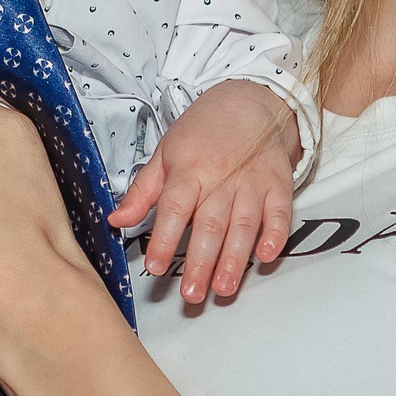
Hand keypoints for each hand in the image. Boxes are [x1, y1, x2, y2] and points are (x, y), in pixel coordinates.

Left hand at [110, 80, 299, 304]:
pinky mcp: (278, 186)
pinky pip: (279, 213)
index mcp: (190, 169)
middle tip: (192, 293)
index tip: (156, 266)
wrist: (251, 102)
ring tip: (223, 288)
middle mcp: (222, 178)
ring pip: (243, 225)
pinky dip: (275, 235)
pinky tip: (265, 257)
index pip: (175, 208)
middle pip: (210, 224)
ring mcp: (252, 183)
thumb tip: (116, 220)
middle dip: (201, 263)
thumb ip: (143, 191)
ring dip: (234, 259)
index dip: (165, 239)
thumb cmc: (205, 131)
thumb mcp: (166, 153)